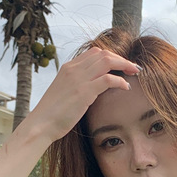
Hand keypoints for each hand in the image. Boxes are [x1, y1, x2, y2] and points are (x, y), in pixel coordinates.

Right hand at [23, 48, 140, 143]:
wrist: (41, 124)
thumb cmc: (52, 114)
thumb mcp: (64, 93)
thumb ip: (76, 86)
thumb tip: (91, 90)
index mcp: (68, 67)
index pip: (94, 53)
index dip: (111, 56)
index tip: (122, 65)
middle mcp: (74, 69)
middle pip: (103, 53)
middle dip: (121, 59)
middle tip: (134, 68)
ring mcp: (79, 79)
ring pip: (107, 61)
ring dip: (124, 65)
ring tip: (135, 73)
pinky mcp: (84, 92)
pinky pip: (108, 79)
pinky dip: (120, 81)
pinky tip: (126, 87)